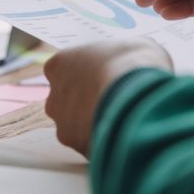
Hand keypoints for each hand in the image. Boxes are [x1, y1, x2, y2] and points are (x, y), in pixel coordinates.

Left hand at [43, 37, 172, 156]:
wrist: (139, 99)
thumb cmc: (133, 64)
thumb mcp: (135, 45)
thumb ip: (121, 56)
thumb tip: (130, 62)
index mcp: (59, 66)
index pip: (63, 70)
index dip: (86, 74)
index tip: (103, 75)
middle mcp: (54, 97)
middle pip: (67, 100)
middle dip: (86, 101)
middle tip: (114, 99)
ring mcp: (64, 125)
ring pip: (77, 126)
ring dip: (95, 122)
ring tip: (123, 118)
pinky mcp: (79, 147)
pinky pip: (92, 144)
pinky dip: (106, 140)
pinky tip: (125, 133)